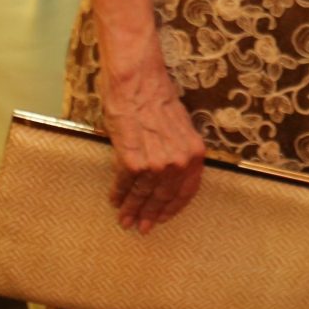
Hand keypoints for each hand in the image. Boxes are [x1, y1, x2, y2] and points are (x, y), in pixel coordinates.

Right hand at [99, 61, 204, 234]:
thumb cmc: (157, 96)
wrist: (137, 80)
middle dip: (150, 214)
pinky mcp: (131, 161)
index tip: (162, 218)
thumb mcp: (180, 126)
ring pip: (142, 194)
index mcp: (194, 153)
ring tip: (125, 219)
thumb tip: (169, 172)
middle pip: (163, 197)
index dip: (172, 208)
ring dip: (132, 209)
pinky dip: (118, 193)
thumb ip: (177, 151)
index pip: (186, 192)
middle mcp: (178, 162)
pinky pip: (123, 183)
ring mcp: (155, 163)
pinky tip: (114, 200)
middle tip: (141, 227)